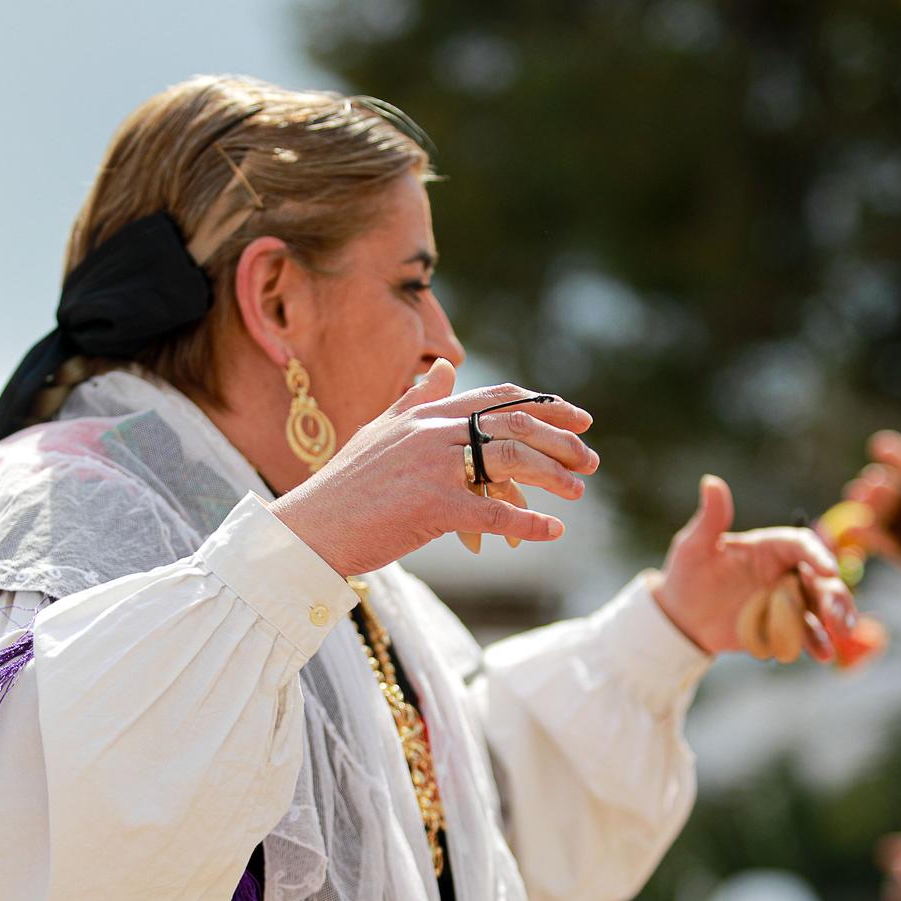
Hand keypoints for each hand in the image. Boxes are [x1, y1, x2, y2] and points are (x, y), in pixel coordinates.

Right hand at [270, 359, 598, 577]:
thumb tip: (440, 369)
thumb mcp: (378, 431)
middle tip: (591, 459)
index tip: (578, 417)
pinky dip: (528, 523)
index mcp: (425, 414)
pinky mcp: (432, 508)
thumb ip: (414, 400)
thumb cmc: (344, 487)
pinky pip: (493, 513)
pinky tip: (553, 531)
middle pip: (514, 427)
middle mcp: (432, 432)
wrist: (309, 528)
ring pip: (511, 463)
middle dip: (561, 441)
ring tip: (579, 492)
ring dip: (553, 477)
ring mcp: (433, 468)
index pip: (498, 399)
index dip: (544, 406)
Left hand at [649, 474, 856, 659]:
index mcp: (770, 547)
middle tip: (837, 612)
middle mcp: (786, 571)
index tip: (827, 569)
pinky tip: (823, 654)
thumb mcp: (694, 546)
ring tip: (840, 631)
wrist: (681, 615)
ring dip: (836, 616)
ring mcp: (788, 601)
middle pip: (821, 578)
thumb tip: (710, 482)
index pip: (801, 545)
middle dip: (835, 593)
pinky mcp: (784, 627)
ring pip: (822, 605)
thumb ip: (710, 519)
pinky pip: (806, 634)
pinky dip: (817, 642)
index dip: (817, 555)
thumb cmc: (688, 573)